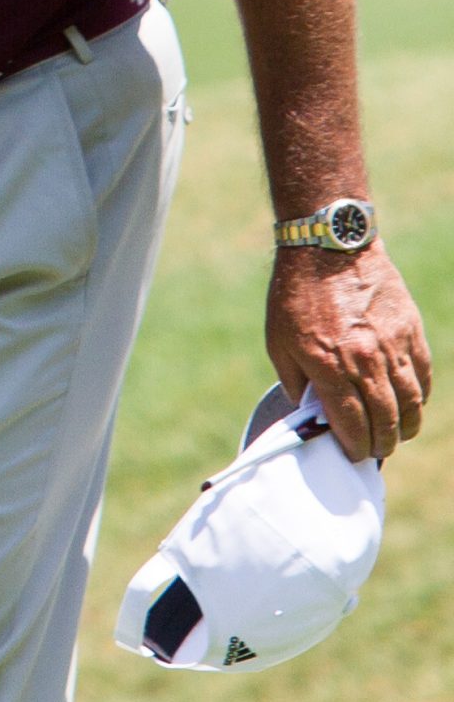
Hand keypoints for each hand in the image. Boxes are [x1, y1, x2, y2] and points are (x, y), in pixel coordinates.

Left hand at [266, 240, 431, 462]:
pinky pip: (423, 375)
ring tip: (396, 434)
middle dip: (381, 443)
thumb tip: (310, 411)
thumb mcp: (278, 341)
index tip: (354, 455)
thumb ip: (294, 381)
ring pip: (411, 403)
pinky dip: (420, 395)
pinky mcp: (409, 330)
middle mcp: (364, 360)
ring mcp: (391, 346)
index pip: (351, 424)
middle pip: (385, 420)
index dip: (355, 447)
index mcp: (328, 366)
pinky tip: (410, 403)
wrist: (327, 247)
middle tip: (376, 450)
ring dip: (405, 426)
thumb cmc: (295, 295)